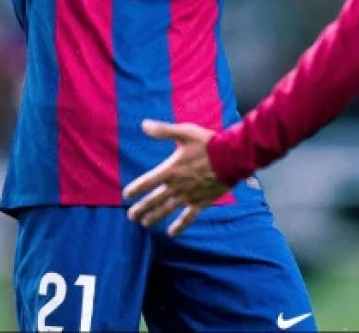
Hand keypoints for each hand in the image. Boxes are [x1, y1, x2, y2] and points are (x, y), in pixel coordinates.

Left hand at [123, 121, 229, 235]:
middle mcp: (177, 186)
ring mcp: (188, 196)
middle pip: (154, 200)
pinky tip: (172, 233)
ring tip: (145, 224)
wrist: (232, 157)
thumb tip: (144, 124)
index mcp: (170, 169)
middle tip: (131, 216)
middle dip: (141, 209)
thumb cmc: (208, 144)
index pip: (147, 182)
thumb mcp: (185, 132)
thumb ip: (163, 131)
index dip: (135, 189)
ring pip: (167, 210)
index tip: (126, 195)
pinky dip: (179, 226)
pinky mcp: (201, 202)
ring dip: (154, 217)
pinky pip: (188, 217)